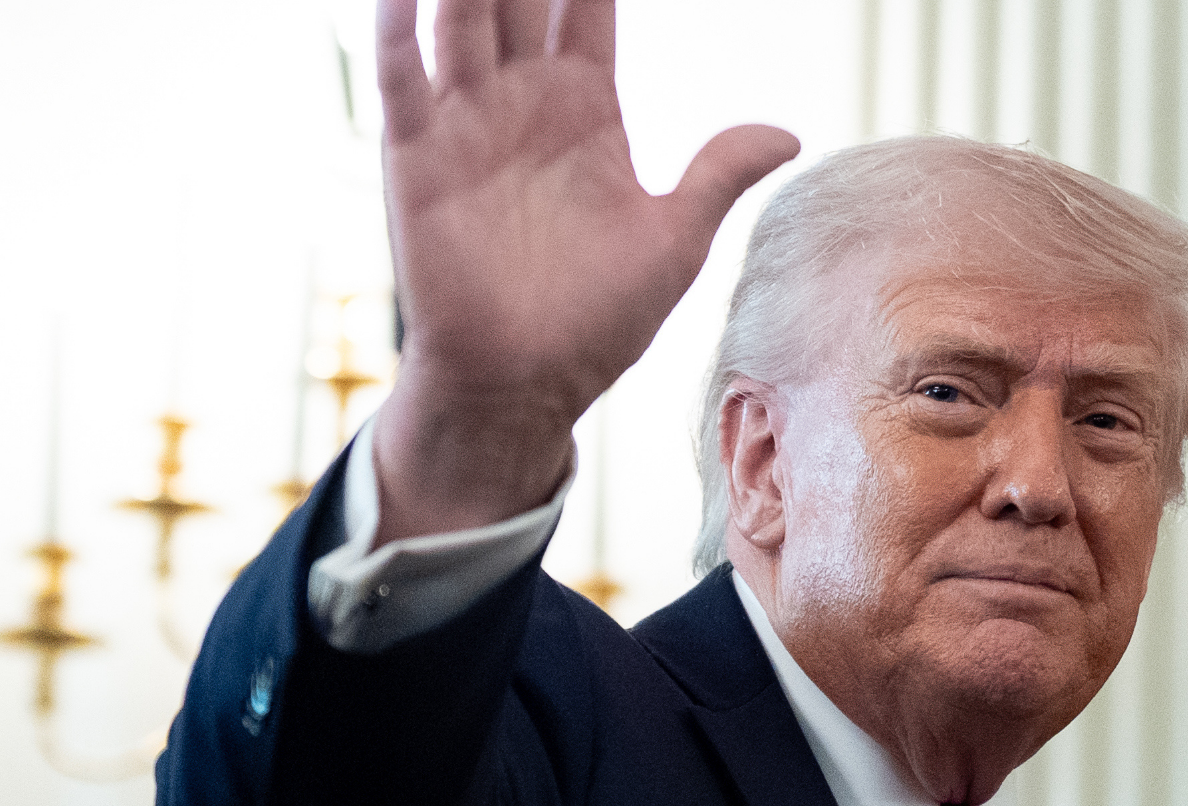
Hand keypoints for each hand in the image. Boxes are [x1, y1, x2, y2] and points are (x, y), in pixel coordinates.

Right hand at [371, 0, 799, 543]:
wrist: (524, 385)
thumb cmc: (597, 323)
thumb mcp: (673, 241)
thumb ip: (717, 174)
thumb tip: (788, 129)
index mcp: (586, 110)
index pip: (587, 3)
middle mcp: (521, 103)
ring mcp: (465, 125)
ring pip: (461, 16)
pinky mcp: (416, 161)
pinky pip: (403, 78)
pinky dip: (399, 28)